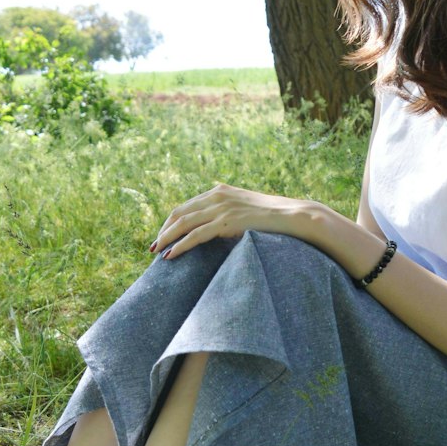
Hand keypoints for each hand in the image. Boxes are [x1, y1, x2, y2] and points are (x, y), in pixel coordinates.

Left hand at [152, 183, 315, 259]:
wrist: (293, 215)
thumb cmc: (273, 215)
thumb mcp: (247, 205)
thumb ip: (230, 205)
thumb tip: (217, 211)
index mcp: (220, 190)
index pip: (186, 206)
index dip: (171, 222)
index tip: (163, 235)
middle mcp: (217, 196)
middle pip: (179, 213)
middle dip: (164, 231)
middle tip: (153, 247)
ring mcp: (221, 208)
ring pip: (183, 224)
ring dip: (167, 239)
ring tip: (156, 253)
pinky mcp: (226, 222)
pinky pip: (196, 235)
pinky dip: (180, 245)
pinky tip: (171, 255)